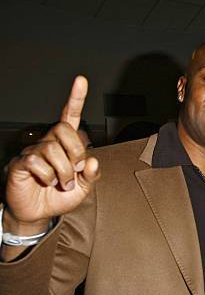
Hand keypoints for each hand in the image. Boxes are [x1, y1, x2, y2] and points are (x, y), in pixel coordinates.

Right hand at [4, 76, 99, 232]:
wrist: (39, 213)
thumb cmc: (60, 196)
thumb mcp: (84, 187)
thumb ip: (92, 174)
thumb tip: (93, 160)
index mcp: (65, 145)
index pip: (71, 117)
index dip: (76, 99)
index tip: (81, 80)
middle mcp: (49, 143)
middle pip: (63, 129)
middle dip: (75, 151)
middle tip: (76, 171)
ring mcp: (33, 151)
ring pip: (52, 149)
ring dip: (63, 172)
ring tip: (61, 183)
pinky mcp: (21, 163)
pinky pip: (36, 162)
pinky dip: (48, 176)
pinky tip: (47, 182)